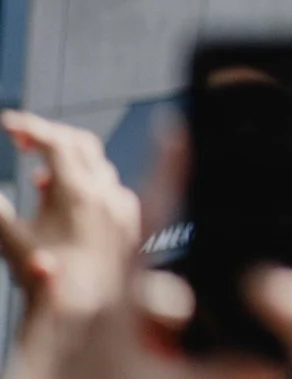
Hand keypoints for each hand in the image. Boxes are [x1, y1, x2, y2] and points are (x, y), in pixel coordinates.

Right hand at [0, 112, 144, 378]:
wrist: (97, 320)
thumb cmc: (56, 288)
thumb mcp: (16, 250)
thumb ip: (0, 217)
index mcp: (80, 192)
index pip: (58, 142)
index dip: (32, 126)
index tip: (8, 121)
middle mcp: (108, 194)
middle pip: (83, 145)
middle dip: (50, 134)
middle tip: (21, 135)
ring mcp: (123, 208)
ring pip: (97, 166)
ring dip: (66, 158)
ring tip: (36, 164)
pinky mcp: (128, 226)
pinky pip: (107, 189)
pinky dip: (82, 181)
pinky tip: (59, 197)